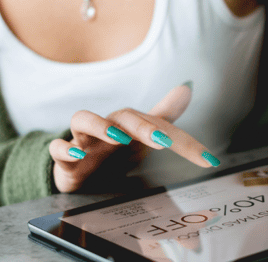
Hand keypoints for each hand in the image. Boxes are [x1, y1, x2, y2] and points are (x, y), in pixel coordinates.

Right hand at [48, 83, 219, 192]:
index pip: (161, 126)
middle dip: (146, 127)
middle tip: (164, 141)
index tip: (209, 160)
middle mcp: (107, 126)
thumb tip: (187, 87)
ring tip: (121, 138)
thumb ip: (164, 116)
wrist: (74, 168)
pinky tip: (78, 156)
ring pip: (84, 120)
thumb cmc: (110, 149)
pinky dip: (65, 150)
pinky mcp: (64, 156)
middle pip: (125, 116)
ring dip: (102, 127)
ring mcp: (83, 139)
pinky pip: (58, 147)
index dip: (185, 142)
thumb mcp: (140, 136)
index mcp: (130, 124)